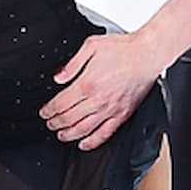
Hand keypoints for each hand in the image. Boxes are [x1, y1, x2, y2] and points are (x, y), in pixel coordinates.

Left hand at [40, 32, 161, 150]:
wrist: (146, 54)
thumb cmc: (122, 48)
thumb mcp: (91, 46)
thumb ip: (72, 64)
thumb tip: (58, 77)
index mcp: (87, 83)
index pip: (61, 103)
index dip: (49, 110)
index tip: (44, 112)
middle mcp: (98, 99)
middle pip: (69, 118)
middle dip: (55, 123)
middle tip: (49, 123)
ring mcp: (110, 109)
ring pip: (84, 129)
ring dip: (69, 134)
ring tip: (61, 134)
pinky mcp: (122, 114)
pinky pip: (104, 134)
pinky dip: (92, 142)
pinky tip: (84, 144)